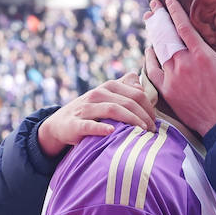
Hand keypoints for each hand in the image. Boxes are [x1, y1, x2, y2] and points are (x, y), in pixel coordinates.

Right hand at [37, 74, 156, 157]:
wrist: (60, 124)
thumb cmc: (90, 111)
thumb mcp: (106, 96)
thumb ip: (123, 87)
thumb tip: (138, 82)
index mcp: (108, 87)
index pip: (136, 94)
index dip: (149, 108)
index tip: (155, 122)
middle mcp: (97, 94)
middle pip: (127, 102)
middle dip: (144, 117)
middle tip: (152, 131)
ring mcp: (85, 108)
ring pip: (112, 110)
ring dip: (131, 121)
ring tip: (142, 132)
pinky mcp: (75, 124)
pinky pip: (89, 125)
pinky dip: (101, 127)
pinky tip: (112, 131)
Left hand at [144, 0, 215, 136]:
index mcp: (202, 55)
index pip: (184, 26)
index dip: (175, 11)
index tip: (169, 1)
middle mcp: (184, 63)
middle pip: (167, 34)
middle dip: (159, 17)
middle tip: (153, 4)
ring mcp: (173, 77)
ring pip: (159, 50)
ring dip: (154, 34)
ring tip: (150, 21)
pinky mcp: (167, 91)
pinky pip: (152, 71)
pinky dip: (149, 59)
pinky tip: (148, 51)